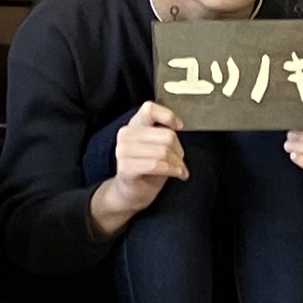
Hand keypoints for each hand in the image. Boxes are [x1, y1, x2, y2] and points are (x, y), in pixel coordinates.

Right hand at [91, 102, 184, 232]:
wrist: (130, 193)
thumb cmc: (146, 169)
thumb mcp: (157, 146)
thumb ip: (163, 133)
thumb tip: (178, 126)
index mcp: (134, 125)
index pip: (150, 109)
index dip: (168, 116)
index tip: (178, 127)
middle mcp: (125, 135)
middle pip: (166, 135)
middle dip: (179, 151)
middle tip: (179, 161)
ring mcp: (123, 151)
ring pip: (163, 151)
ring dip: (177, 163)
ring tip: (178, 169)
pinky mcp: (126, 167)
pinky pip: (157, 165)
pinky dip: (172, 171)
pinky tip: (177, 175)